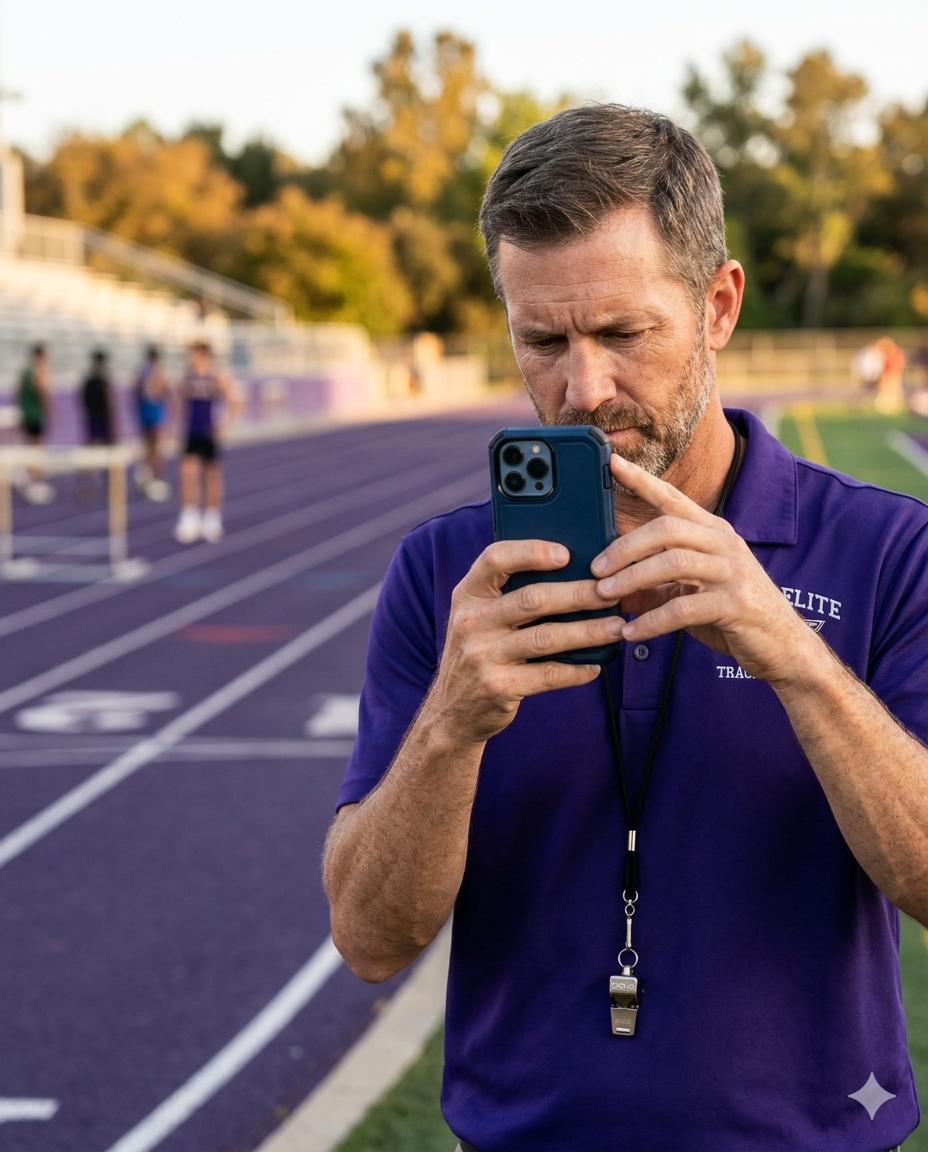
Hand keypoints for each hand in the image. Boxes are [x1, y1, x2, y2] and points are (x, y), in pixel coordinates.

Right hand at [426, 540, 624, 744]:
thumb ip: (507, 595)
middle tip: (611, 592)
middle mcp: (471, 622)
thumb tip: (571, 573)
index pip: (495, 558)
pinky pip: (547, 675)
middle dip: (578, 593)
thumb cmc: (478, 653)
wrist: (451, 712)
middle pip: (532, 599)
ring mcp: (482, 656)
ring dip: (588, 631)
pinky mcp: (497, 687)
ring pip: (546, 637)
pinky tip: (595, 666)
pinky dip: (576, 670)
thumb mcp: (477, 618)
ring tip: (617, 628)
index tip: (566, 554)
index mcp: (467, 595)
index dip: (531, 551)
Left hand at [590, 455, 819, 685]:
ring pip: (673, 562)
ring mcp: (733, 572)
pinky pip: (684, 607)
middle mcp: (724, 543)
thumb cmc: (732, 613)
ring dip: (632, 579)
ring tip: (605, 596)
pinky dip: (652, 621)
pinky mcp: (736, 605)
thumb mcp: (692, 591)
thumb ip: (655, 584)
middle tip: (596, 569)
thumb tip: (608, 586)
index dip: (642, 480)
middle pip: (667, 529)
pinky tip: (631, 633)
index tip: (612, 462)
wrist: (783, 645)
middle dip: (626, 547)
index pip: (673, 498)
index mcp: (713, 532)